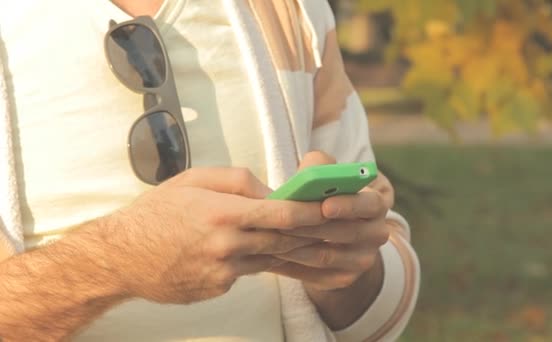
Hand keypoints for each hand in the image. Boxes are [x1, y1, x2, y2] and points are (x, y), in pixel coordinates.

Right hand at [100, 168, 324, 303]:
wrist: (121, 258)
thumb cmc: (155, 213)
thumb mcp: (193, 180)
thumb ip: (237, 181)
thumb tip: (271, 192)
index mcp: (223, 213)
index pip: (281, 214)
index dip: (313, 212)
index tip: (334, 207)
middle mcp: (227, 246)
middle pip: (285, 241)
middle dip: (316, 234)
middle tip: (340, 227)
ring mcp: (224, 272)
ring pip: (272, 258)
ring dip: (296, 250)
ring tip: (320, 242)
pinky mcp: (219, 287)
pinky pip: (250, 270)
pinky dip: (260, 259)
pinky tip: (263, 250)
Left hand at [269, 152, 391, 290]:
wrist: (330, 230)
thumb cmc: (322, 195)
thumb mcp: (324, 175)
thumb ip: (318, 167)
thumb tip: (306, 175)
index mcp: (375, 205)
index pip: (371, 204)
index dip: (349, 205)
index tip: (325, 206)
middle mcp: (376, 234)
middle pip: (346, 233)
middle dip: (311, 227)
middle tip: (281, 223)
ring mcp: (362, 260)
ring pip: (326, 256)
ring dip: (295, 247)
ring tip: (269, 238)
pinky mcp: (344, 278)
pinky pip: (316, 275)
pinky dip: (292, 265)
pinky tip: (270, 255)